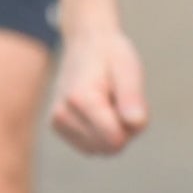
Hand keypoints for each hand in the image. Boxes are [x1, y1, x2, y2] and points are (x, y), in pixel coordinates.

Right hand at [49, 21, 148, 157]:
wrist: (85, 42)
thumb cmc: (111, 56)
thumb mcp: (128, 69)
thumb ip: (132, 98)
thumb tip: (136, 124)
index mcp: (80, 99)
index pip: (116, 140)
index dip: (131, 125)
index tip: (127, 100)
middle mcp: (62, 114)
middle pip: (110, 148)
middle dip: (124, 130)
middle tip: (119, 99)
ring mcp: (57, 122)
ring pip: (101, 150)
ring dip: (113, 132)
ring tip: (108, 102)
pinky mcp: (57, 127)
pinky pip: (91, 147)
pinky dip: (100, 134)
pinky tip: (98, 110)